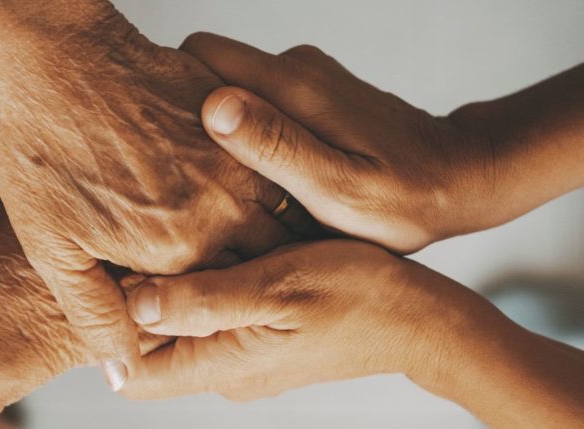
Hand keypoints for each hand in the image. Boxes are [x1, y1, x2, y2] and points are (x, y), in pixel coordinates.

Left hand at [0, 2, 303, 384]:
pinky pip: (271, 166)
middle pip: (262, 260)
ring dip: (276, 233)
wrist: (53, 60)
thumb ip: (94, 311)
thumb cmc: (43, 149)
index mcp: (176, 251)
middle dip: (262, 275)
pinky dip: (273, 185)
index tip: (227, 309)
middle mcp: (216, 211)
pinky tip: (257, 191)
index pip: (224, 302)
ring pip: (278, 215)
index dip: (227, 309)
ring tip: (264, 243)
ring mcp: (230, 163)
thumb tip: (123, 364)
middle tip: (260, 281)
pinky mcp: (233, 125)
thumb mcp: (51, 247)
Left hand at [120, 240, 482, 400]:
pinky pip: (210, 315)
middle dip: (130, 303)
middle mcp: (225, 368)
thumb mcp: (280, 289)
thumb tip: (137, 307)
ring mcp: (242, 353)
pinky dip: (198, 284)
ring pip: (178, 327)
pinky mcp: (259, 334)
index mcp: (224, 365)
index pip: (133, 372)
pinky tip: (203, 243)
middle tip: (122, 241)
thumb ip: (206, 301)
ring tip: (156, 234)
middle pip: (150, 347)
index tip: (101, 274)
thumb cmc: (361, 298)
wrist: (419, 319)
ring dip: (165, 290)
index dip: (107, 330)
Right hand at [180, 33, 519, 252]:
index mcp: (292, 86)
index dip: (170, 88)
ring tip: (218, 180)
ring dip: (216, 126)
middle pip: (209, 68)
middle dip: (186, 112)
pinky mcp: (313, 92)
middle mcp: (294, 68)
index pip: (201, 54)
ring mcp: (305, 77)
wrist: (459, 179)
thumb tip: (213, 105)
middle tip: (185, 172)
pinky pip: (259, 99)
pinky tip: (255, 173)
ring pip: (232, 86)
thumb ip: (275, 146)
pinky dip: (246, 129)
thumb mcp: (337, 187)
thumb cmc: (401, 199)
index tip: (158, 137)